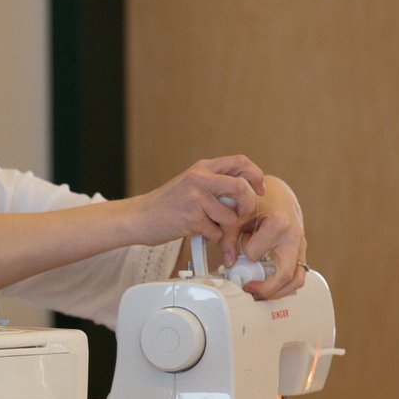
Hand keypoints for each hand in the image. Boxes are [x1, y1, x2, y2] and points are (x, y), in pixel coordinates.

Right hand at [138, 155, 265, 260]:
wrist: (139, 217)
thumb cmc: (166, 204)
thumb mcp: (191, 184)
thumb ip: (215, 183)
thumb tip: (245, 190)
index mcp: (203, 168)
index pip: (241, 162)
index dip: (256, 176)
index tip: (259, 190)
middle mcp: (200, 179)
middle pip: (242, 189)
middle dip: (246, 206)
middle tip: (240, 214)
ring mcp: (195, 199)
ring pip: (230, 217)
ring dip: (224, 227)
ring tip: (207, 224)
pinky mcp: (192, 219)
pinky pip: (216, 233)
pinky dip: (210, 237)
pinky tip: (196, 231)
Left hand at [235, 176, 306, 299]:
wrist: (278, 194)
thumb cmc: (260, 202)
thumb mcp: (238, 216)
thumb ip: (228, 238)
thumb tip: (228, 262)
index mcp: (278, 225)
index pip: (254, 253)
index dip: (242, 254)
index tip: (237, 252)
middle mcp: (294, 236)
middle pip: (286, 275)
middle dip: (266, 289)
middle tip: (249, 290)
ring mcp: (301, 246)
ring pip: (297, 279)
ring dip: (278, 292)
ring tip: (260, 293)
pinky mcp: (301, 252)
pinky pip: (297, 274)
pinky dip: (284, 284)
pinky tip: (268, 285)